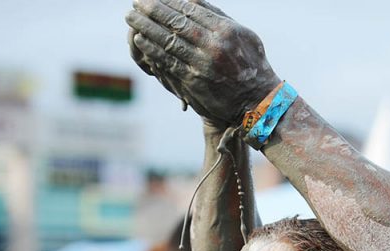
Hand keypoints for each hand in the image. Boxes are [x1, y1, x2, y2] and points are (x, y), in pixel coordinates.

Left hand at [126, 0, 280, 125]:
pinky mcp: (193, 81)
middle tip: (136, 1)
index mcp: (225, 31)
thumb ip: (220, 17)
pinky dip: (152, 50)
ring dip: (146, 27)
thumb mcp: (244, 35)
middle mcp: (213, 46)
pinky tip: (141, 39)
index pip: (191, 10)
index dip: (169, 1)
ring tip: (132, 17)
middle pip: (176, 22)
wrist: (257, 101)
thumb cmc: (252, 65)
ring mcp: (202, 64)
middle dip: (153, 10)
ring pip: (168, 41)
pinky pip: (168, 62)